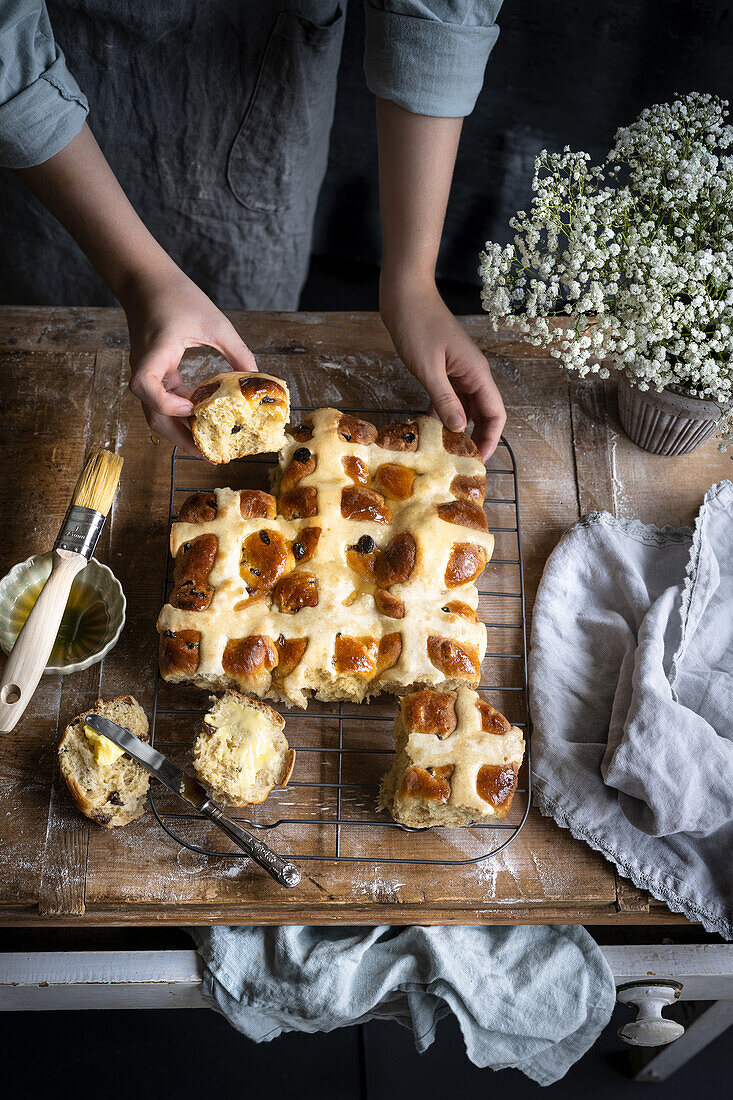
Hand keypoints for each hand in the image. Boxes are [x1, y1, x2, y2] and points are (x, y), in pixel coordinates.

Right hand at [122, 264, 256, 454]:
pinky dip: (180, 414)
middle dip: (179, 437)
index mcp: (155, 352)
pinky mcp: (153, 372)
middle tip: (208, 453)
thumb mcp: (215, 321)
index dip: (165, 403)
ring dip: (180, 430)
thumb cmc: (177, 295)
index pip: (144, 387)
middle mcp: (145, 367)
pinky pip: (162, 401)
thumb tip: (259, 379)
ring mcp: (147, 371)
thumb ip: (237, 351)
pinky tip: (202, 421)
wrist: (146, 281)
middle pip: (152, 413)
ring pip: (156, 412)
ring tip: (207, 444)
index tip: (190, 408)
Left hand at [380, 276, 505, 460]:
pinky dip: (442, 413)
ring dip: (458, 428)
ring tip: (445, 450)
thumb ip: (444, 399)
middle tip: (460, 461)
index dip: (491, 439)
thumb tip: (460, 428)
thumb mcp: (428, 367)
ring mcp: (458, 371)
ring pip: (466, 407)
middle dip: (476, 438)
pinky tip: (429, 428)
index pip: (496, 413)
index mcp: (477, 372)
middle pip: (484, 414)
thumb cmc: (417, 323)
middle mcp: (473, 373)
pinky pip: (450, 398)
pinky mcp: (444, 369)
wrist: (405, 293)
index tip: (478, 460)